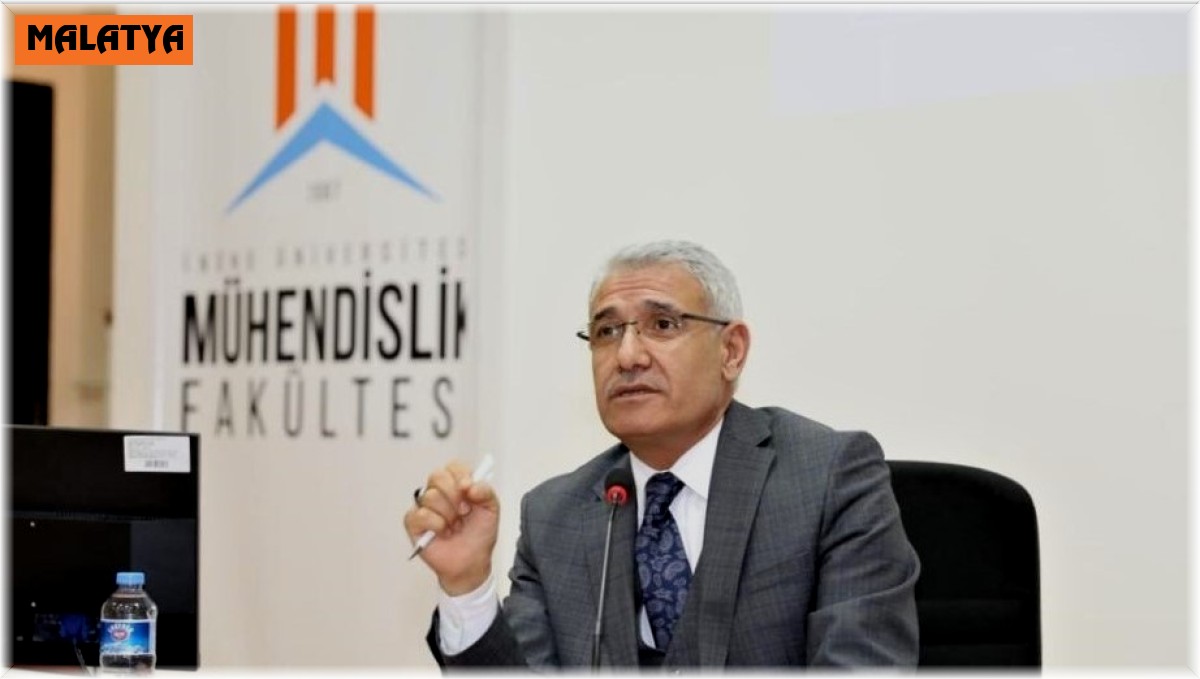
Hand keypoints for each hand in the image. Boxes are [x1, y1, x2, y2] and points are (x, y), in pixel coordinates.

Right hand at [404, 460, 499, 595]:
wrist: (471, 562)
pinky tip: (443, 533)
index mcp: (457, 485)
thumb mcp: (491, 510)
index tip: (469, 488)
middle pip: (437, 476)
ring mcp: (424, 506)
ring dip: (449, 515)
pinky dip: (436, 525)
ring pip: (430, 496)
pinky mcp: (413, 522)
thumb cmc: (479, 535)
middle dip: (455, 496)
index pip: (453, 467)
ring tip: (455, 526)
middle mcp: (439, 492)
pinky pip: (420, 514)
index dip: (460, 474)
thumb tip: (471, 485)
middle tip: (465, 512)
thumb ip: (485, 492)